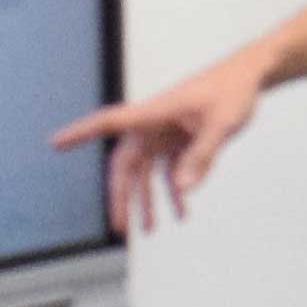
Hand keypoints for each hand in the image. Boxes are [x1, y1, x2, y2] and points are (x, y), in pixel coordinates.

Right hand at [52, 55, 265, 233]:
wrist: (251, 76)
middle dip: (122, 197)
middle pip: (126, 164)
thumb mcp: (221, 125)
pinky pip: (169, 171)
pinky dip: (174, 192)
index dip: (80, 133)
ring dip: (147, 201)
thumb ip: (202, 157)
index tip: (55, 142)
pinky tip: (181, 213)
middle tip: (120, 227)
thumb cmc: (233, 90)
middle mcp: (153, 124)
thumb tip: (183, 188)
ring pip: (146, 173)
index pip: (109, 122)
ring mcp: (166, 133)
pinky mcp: (181, 140)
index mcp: (154, 112)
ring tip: (149, 230)